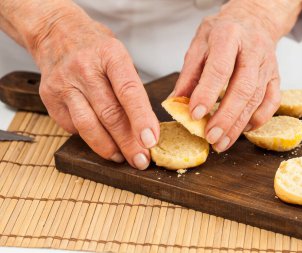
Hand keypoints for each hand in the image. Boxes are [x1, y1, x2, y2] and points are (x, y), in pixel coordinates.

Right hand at [32, 6, 158, 168]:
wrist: (55, 32)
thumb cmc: (95, 47)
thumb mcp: (120, 56)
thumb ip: (131, 87)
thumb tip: (145, 127)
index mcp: (110, 55)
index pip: (129, 92)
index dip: (141, 119)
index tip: (151, 141)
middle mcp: (85, 69)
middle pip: (110, 114)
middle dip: (128, 143)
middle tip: (142, 160)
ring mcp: (64, 84)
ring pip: (88, 126)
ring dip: (109, 148)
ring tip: (123, 158)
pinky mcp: (49, 98)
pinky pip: (73, 127)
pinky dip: (90, 138)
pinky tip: (102, 142)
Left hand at [173, 0, 301, 151]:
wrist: (253, 19)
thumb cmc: (223, 32)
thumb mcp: (199, 44)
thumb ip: (189, 73)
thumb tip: (177, 102)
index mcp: (229, 36)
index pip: (219, 69)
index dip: (207, 94)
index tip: (194, 115)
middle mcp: (253, 50)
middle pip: (243, 88)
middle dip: (226, 117)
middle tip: (210, 137)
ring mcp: (268, 64)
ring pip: (257, 99)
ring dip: (239, 125)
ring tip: (222, 143)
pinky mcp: (276, 76)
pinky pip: (272, 102)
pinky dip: (258, 120)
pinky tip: (243, 130)